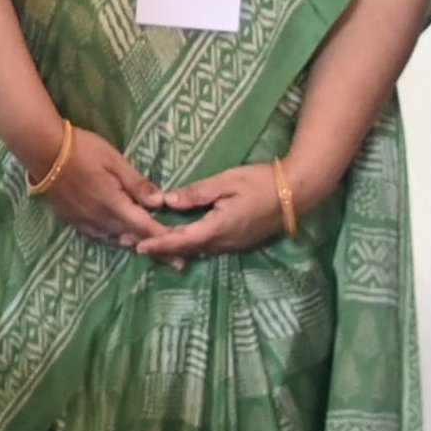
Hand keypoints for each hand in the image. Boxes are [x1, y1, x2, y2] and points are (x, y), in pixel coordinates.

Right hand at [28, 126, 173, 249]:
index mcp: (114, 205)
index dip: (164, 240)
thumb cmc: (82, 149)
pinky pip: (100, 235)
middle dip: (154, 249)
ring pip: (116, 239)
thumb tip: (160, 203)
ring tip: (152, 252)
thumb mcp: (115, 160)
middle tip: (174, 260)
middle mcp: (100, 220)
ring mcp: (85, 222)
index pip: (145, 228)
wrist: (42, 150)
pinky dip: (115, 238)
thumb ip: (137, 184)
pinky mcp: (73, 219)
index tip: (182, 255)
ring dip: (134, 245)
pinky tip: (120, 237)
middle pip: (132, 239)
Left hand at [138, 163, 290, 261]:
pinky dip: (190, 244)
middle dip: (159, 247)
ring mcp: (234, 244)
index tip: (137, 245)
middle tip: (131, 243)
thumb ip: (197, 193)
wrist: (299, 192)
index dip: (159, 243)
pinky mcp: (240, 241)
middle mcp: (224, 242)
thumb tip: (168, 201)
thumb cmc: (262, 182)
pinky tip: (177, 239)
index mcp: (219, 227)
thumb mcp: (227, 181)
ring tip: (147, 242)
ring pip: (198, 249)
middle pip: (187, 249)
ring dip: (173, 247)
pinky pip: (209, 246)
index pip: (182, 240)